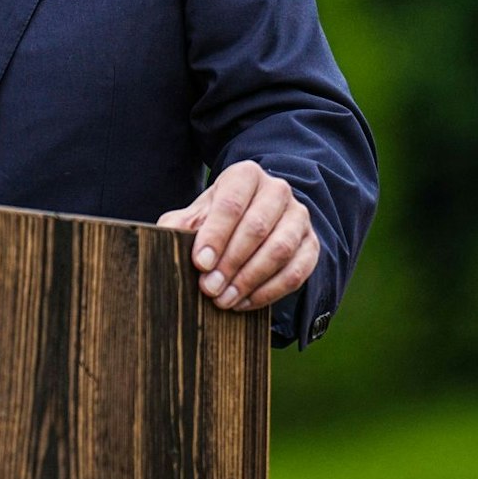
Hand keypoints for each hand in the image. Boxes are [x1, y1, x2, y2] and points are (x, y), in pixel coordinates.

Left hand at [157, 161, 318, 311]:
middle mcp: (277, 191)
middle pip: (256, 227)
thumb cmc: (217, 218)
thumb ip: (180, 225)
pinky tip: (244, 303)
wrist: (253, 220)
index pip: (231, 204)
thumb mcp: (196, 215)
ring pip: (279, 250)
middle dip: (230, 262)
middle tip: (209, 288)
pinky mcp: (311, 245)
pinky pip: (296, 272)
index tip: (199, 263)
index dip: (215, 235)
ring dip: (249, 279)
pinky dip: (269, 292)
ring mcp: (298, 217)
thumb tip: (167, 241)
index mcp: (245, 175)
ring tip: (224, 300)